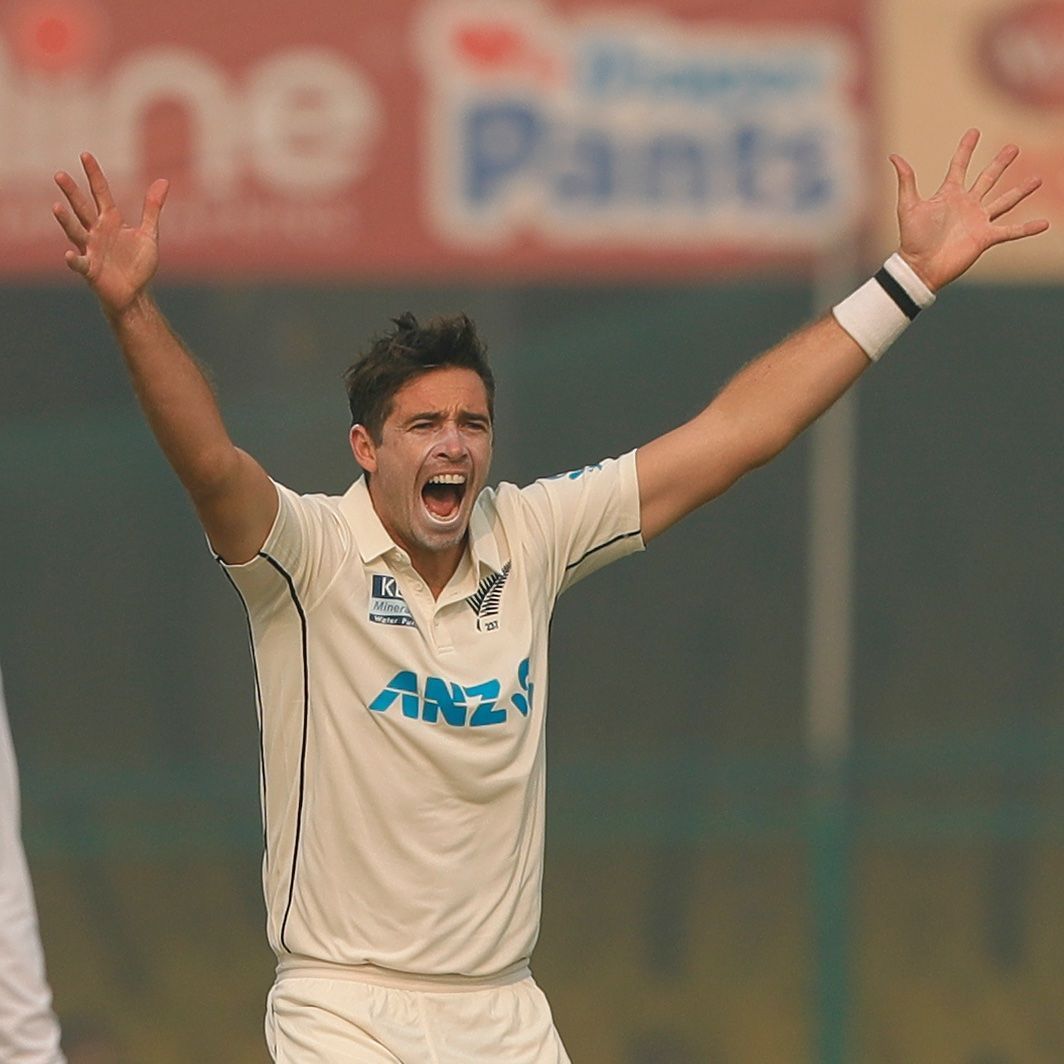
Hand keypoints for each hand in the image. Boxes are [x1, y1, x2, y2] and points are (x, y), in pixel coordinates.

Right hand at [53, 153, 168, 315]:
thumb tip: (163, 181)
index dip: (94, 175)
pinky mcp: (91, 270)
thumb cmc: (138, 264)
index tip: (85, 155)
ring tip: (56, 207)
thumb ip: (152, 208)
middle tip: (59, 175)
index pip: (100, 192)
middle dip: (72, 193)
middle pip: (82, 208)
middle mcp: (96, 231)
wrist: (135, 293)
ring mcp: (91, 250)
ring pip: (76, 232)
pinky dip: (74, 260)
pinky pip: (80, 264)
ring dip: (66, 221)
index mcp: (111, 221)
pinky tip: (68, 254)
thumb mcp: (148, 234)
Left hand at [891, 128, 1048, 290]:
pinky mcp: (985, 237)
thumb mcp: (907, 207)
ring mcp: (978, 220)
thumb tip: (894, 157)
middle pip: (988, 178)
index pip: (959, 166)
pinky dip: (1027, 228)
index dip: (966, 149)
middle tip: (1013, 147)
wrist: (919, 267)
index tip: (974, 131)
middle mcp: (967, 204)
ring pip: (1005, 201)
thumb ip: (906, 181)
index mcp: (949, 194)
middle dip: (1000, 163)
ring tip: (1038, 179)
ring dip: (1021, 191)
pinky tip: (1044, 225)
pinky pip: (1010, 231)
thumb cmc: (911, 239)